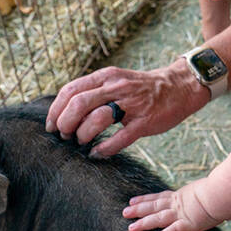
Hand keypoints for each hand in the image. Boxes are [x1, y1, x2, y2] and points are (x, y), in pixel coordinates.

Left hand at [45, 63, 207, 157]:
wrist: (179, 87)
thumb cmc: (142, 89)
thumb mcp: (116, 80)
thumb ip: (93, 91)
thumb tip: (65, 111)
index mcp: (106, 77)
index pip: (70, 90)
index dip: (55, 110)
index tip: (51, 126)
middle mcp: (117, 87)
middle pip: (79, 104)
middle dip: (66, 124)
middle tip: (65, 136)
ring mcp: (132, 104)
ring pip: (97, 119)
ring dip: (83, 135)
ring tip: (81, 143)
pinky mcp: (145, 121)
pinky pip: (120, 137)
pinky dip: (104, 148)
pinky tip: (97, 153)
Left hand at [124, 182, 221, 230]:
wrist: (224, 192)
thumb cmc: (220, 188)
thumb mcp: (208, 188)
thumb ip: (203, 192)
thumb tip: (207, 192)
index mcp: (182, 195)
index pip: (159, 197)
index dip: (145, 199)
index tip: (132, 200)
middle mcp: (178, 204)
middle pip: (154, 207)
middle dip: (138, 210)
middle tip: (124, 213)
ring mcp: (182, 214)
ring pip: (158, 218)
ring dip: (144, 223)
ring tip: (131, 228)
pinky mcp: (190, 223)